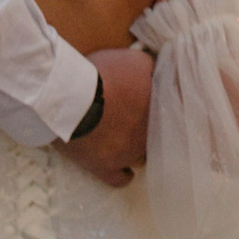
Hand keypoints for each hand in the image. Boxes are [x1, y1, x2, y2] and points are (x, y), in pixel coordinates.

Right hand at [61, 44, 151, 184]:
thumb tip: (159, 70)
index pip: (168, 111)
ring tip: (125, 140)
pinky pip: (120, 179)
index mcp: (155, 109)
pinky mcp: (105, 167)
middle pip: (156, 134)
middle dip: (146, 127)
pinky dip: (122, 174)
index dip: (156, 105)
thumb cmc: (102, 76)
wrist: (71, 99)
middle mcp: (148, 135)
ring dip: (136, 149)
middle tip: (132, 117)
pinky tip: (123, 170)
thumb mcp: (133, 60)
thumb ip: (150, 67)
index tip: (146, 100)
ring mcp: (128, 154)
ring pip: (141, 156)